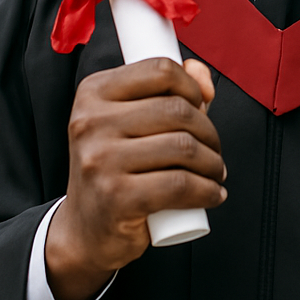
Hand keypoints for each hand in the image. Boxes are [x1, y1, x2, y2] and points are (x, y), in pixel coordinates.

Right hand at [45, 57, 225, 299]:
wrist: (86, 229)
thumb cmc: (116, 167)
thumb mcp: (132, 120)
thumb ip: (168, 89)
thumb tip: (203, 76)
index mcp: (93, 93)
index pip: (160, 70)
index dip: (192, 87)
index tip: (201, 106)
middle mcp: (91, 122)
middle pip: (178, 109)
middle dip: (208, 131)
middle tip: (212, 150)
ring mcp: (100, 160)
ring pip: (183, 146)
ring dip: (212, 162)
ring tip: (213, 172)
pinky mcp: (116, 197)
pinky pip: (180, 184)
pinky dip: (207, 190)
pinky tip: (212, 194)